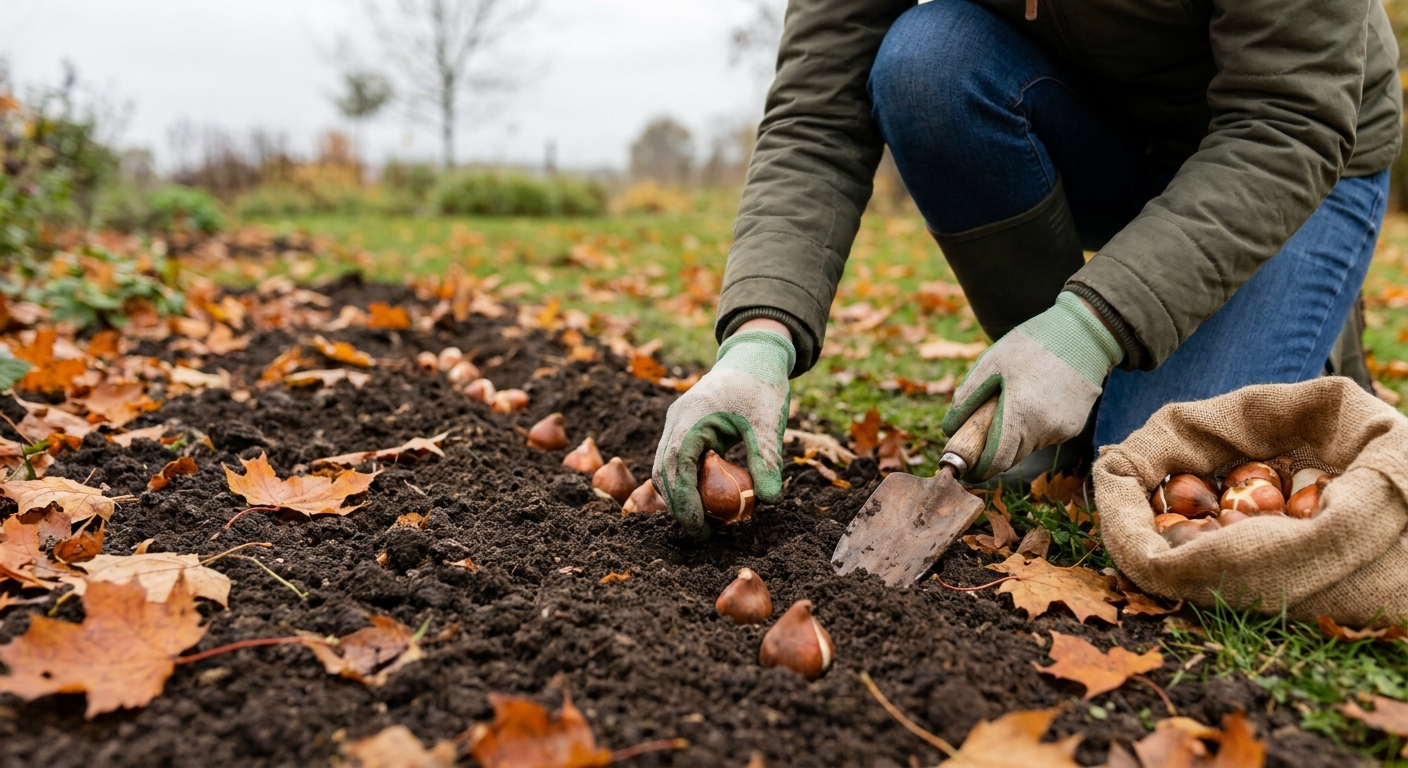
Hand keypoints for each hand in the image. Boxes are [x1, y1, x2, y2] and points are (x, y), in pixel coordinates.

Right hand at [653, 328, 794, 535]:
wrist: (753, 355)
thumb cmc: (761, 385)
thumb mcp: (767, 422)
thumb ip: (766, 459)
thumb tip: (769, 500)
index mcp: (692, 417)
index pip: (677, 465)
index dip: (683, 500)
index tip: (698, 526)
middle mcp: (677, 420)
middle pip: (663, 470)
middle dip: (677, 504)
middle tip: (702, 532)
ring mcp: (677, 422)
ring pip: (666, 466)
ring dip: (679, 494)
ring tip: (703, 521)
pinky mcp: (684, 426)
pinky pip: (677, 459)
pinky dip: (686, 481)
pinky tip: (705, 499)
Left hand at [941, 292, 1121, 480]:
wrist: (1081, 335)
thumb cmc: (1030, 346)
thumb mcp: (990, 364)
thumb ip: (966, 398)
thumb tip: (949, 429)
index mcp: (1021, 414)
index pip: (997, 460)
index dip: (979, 468)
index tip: (967, 467)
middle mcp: (1044, 429)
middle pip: (1011, 457)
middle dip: (993, 451)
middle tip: (981, 430)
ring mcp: (1062, 430)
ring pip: (1028, 447)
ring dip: (1014, 437)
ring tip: (1011, 403)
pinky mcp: (1073, 427)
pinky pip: (1044, 436)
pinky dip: (1033, 428)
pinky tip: (1033, 401)